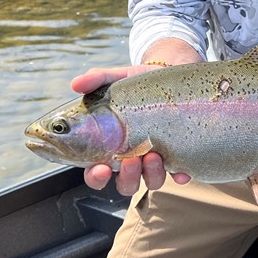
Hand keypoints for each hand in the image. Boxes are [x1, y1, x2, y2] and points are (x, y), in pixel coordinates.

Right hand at [70, 63, 191, 195]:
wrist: (169, 74)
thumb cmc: (136, 83)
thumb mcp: (116, 78)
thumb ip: (96, 80)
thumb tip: (76, 83)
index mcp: (110, 146)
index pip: (97, 172)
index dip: (96, 177)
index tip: (100, 169)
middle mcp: (132, 158)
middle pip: (125, 183)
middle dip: (128, 177)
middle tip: (131, 160)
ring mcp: (155, 158)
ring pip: (151, 181)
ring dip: (152, 175)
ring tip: (154, 155)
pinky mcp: (177, 154)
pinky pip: (179, 173)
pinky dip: (180, 175)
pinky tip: (181, 171)